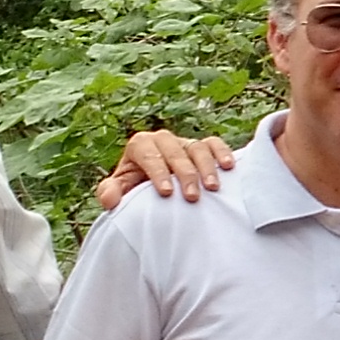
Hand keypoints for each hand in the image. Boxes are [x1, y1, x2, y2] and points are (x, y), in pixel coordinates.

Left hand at [92, 129, 237, 213]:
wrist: (154, 186)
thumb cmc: (136, 188)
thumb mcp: (121, 190)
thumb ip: (110, 193)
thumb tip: (110, 200)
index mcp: (140, 145)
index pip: (148, 154)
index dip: (157, 172)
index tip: (166, 193)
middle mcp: (163, 139)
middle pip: (175, 152)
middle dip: (184, 174)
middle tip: (192, 197)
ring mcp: (184, 141)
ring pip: (197, 148)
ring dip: (206, 167)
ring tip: (212, 188)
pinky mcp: (202, 146)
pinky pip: (214, 144)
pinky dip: (222, 153)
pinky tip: (229, 167)